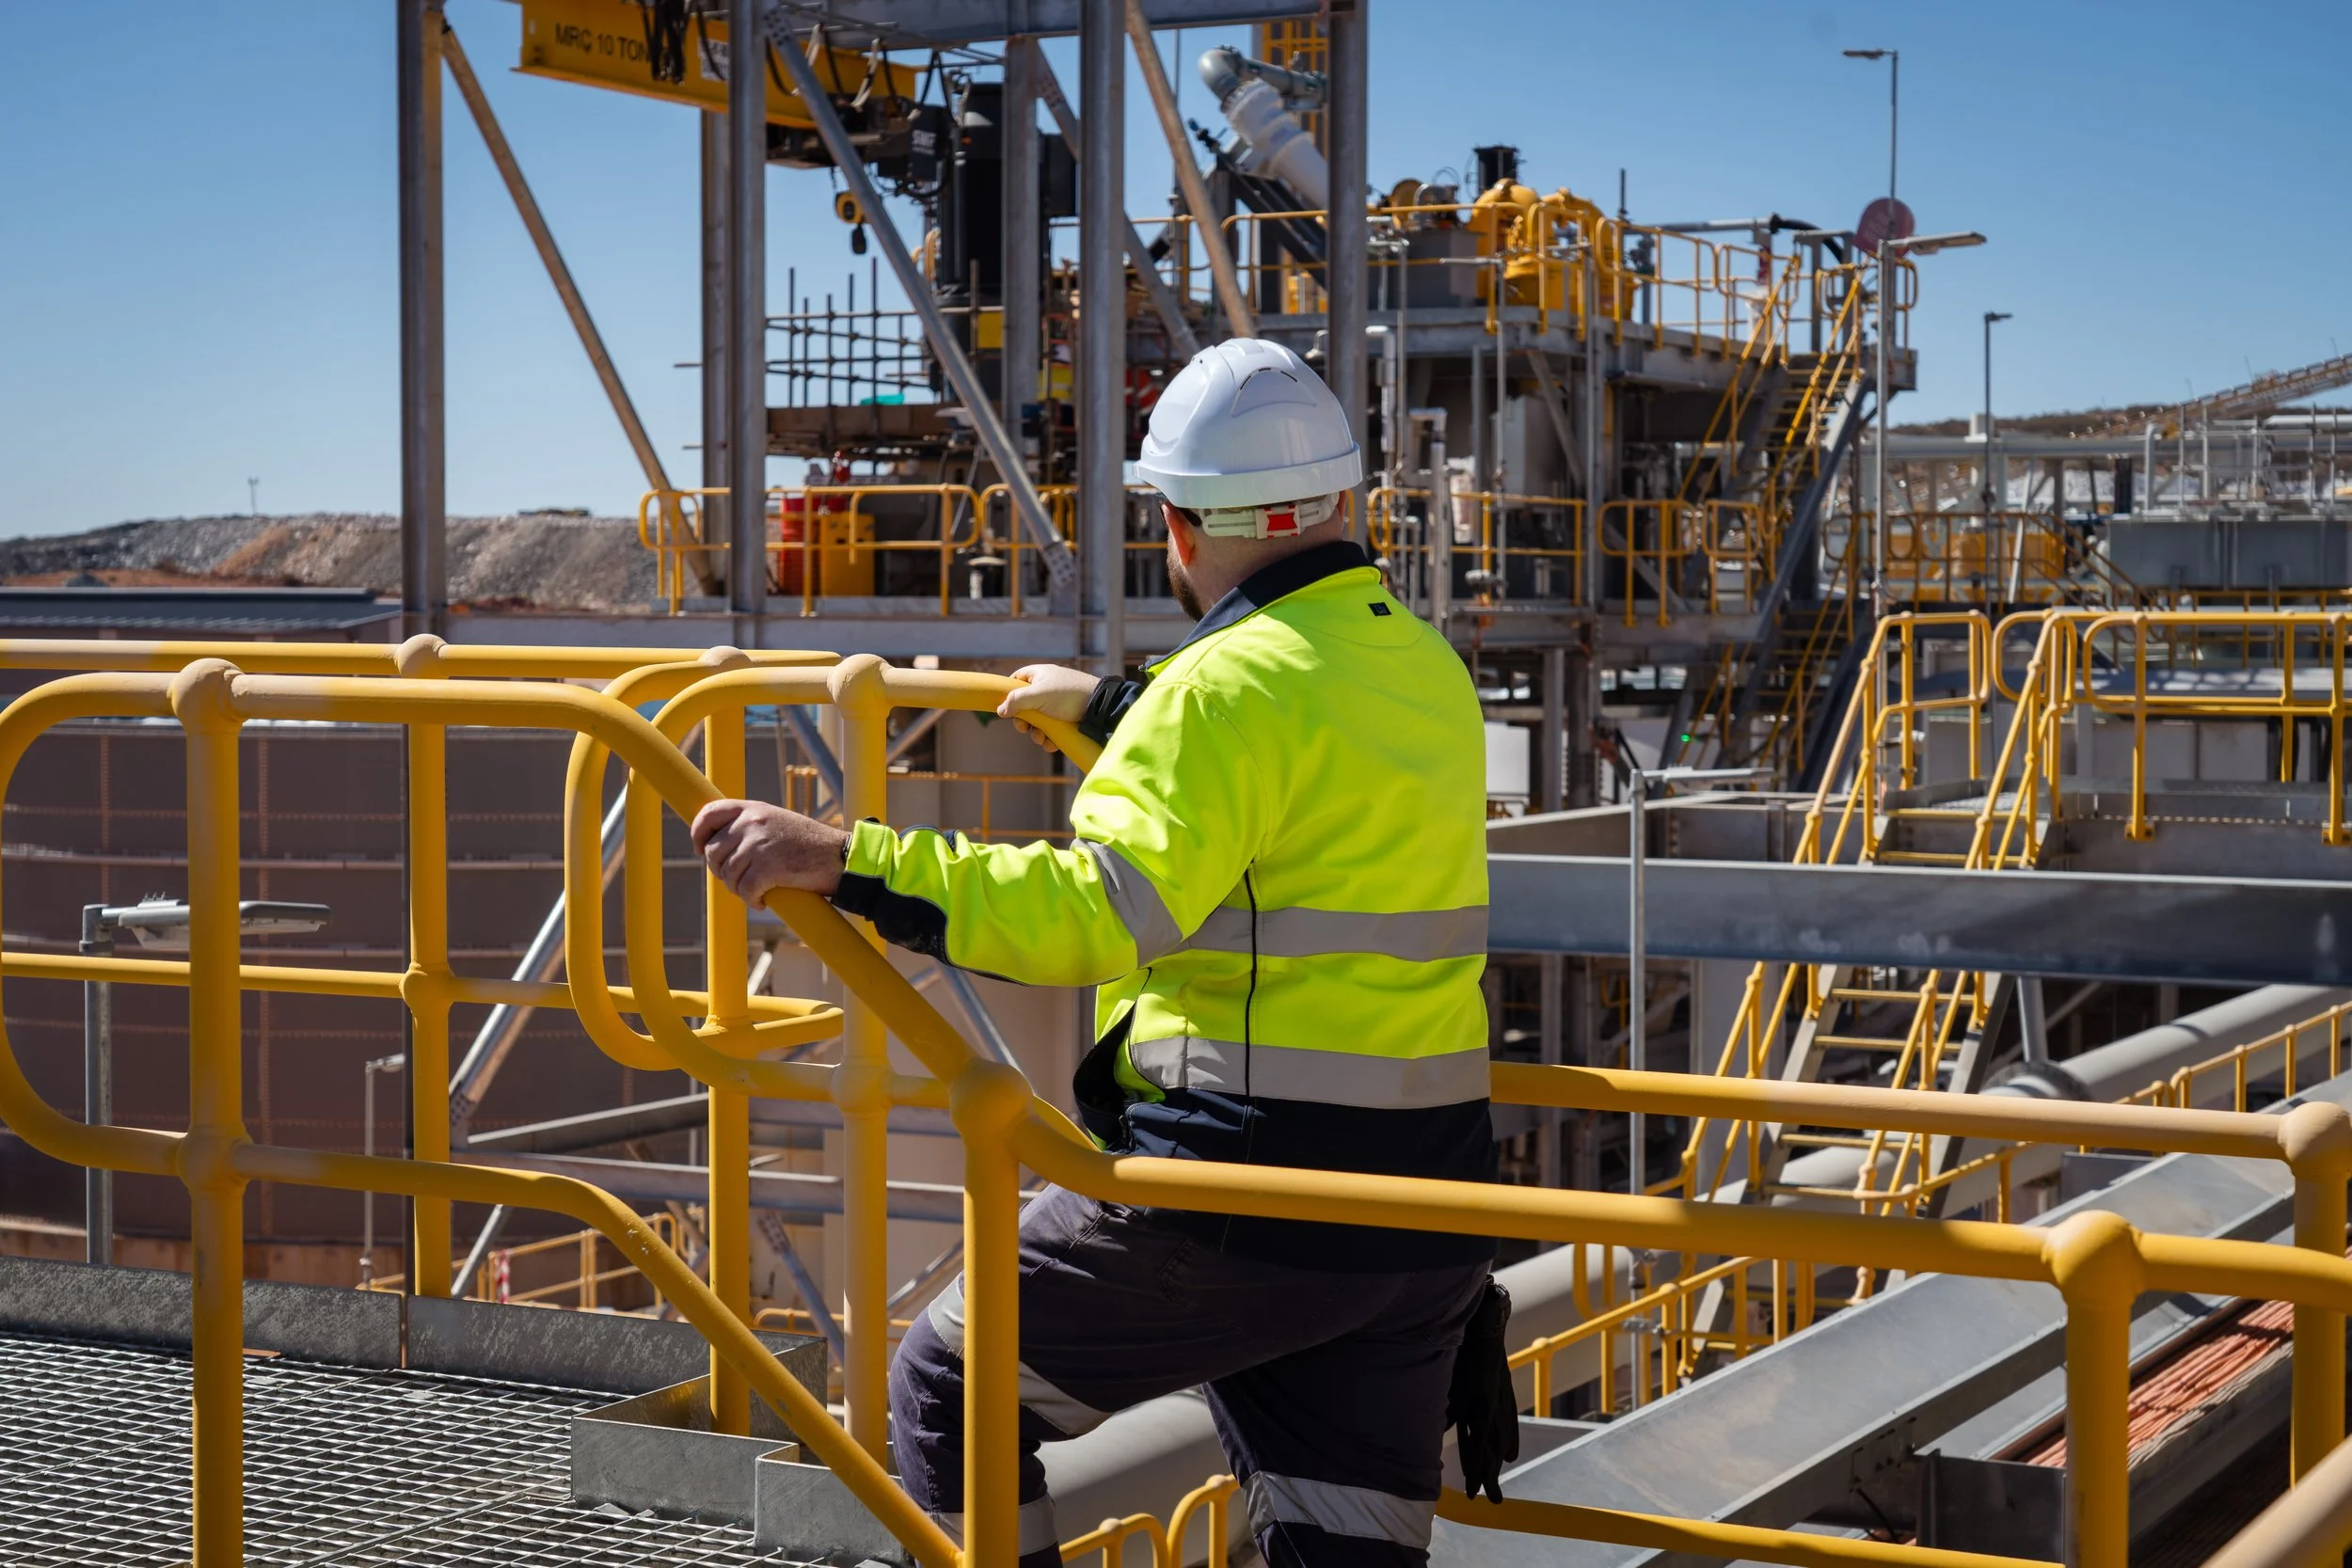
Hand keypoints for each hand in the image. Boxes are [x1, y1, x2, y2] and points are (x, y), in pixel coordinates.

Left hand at [690, 799, 849, 902]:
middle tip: (741, 880)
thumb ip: (750, 826)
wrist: (840, 857)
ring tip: (758, 892)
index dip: (698, 833)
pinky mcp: (767, 868)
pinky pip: (745, 891)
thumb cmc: (810, 844)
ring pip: (728, 875)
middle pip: (713, 852)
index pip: (709, 813)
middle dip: (722, 871)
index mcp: (753, 809)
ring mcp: (758, 845)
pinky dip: (753, 901)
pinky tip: (764, 901)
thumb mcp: (777, 822)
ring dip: (740, 889)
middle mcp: (752, 823)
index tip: (700, 848)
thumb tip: (719, 846)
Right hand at [996, 664, 1097, 752]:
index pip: (1017, 679)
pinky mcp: (1067, 718)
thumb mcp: (1038, 695)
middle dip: (1023, 721)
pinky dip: (1049, 738)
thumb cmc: (1068, 694)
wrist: (1101, 707)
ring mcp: (1058, 704)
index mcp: (1039, 675)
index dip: (1009, 692)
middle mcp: (1048, 688)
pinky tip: (1051, 744)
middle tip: (1024, 729)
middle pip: (1025, 705)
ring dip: (1036, 733)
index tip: (1005, 707)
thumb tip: (1000, 711)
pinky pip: (1052, 729)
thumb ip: (1016, 700)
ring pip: (1039, 720)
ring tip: (1041, 739)